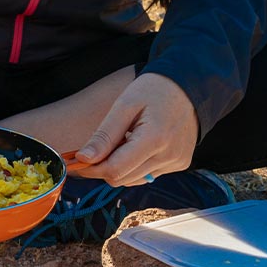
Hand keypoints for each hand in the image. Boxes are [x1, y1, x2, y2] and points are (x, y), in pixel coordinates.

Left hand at [72, 73, 198, 185]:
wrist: (189, 86)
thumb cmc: (155, 90)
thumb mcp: (125, 105)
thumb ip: (104, 135)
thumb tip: (83, 159)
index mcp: (155, 139)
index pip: (114, 170)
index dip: (91, 168)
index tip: (77, 159)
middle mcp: (169, 156)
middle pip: (122, 178)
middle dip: (102, 168)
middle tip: (95, 149)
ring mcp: (176, 162)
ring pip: (132, 180)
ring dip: (118, 168)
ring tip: (120, 142)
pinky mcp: (179, 164)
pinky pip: (146, 175)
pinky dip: (134, 166)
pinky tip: (135, 146)